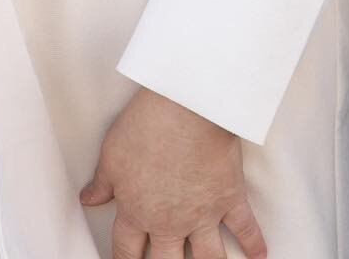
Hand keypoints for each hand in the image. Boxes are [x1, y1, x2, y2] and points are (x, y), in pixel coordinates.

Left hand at [80, 87, 267, 258]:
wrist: (188, 106)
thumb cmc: (148, 123)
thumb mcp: (113, 152)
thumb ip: (103, 182)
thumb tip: (90, 198)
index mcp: (137, 212)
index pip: (126, 252)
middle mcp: (169, 222)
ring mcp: (202, 214)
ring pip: (206, 258)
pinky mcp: (229, 198)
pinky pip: (245, 228)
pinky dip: (254, 244)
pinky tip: (258, 255)